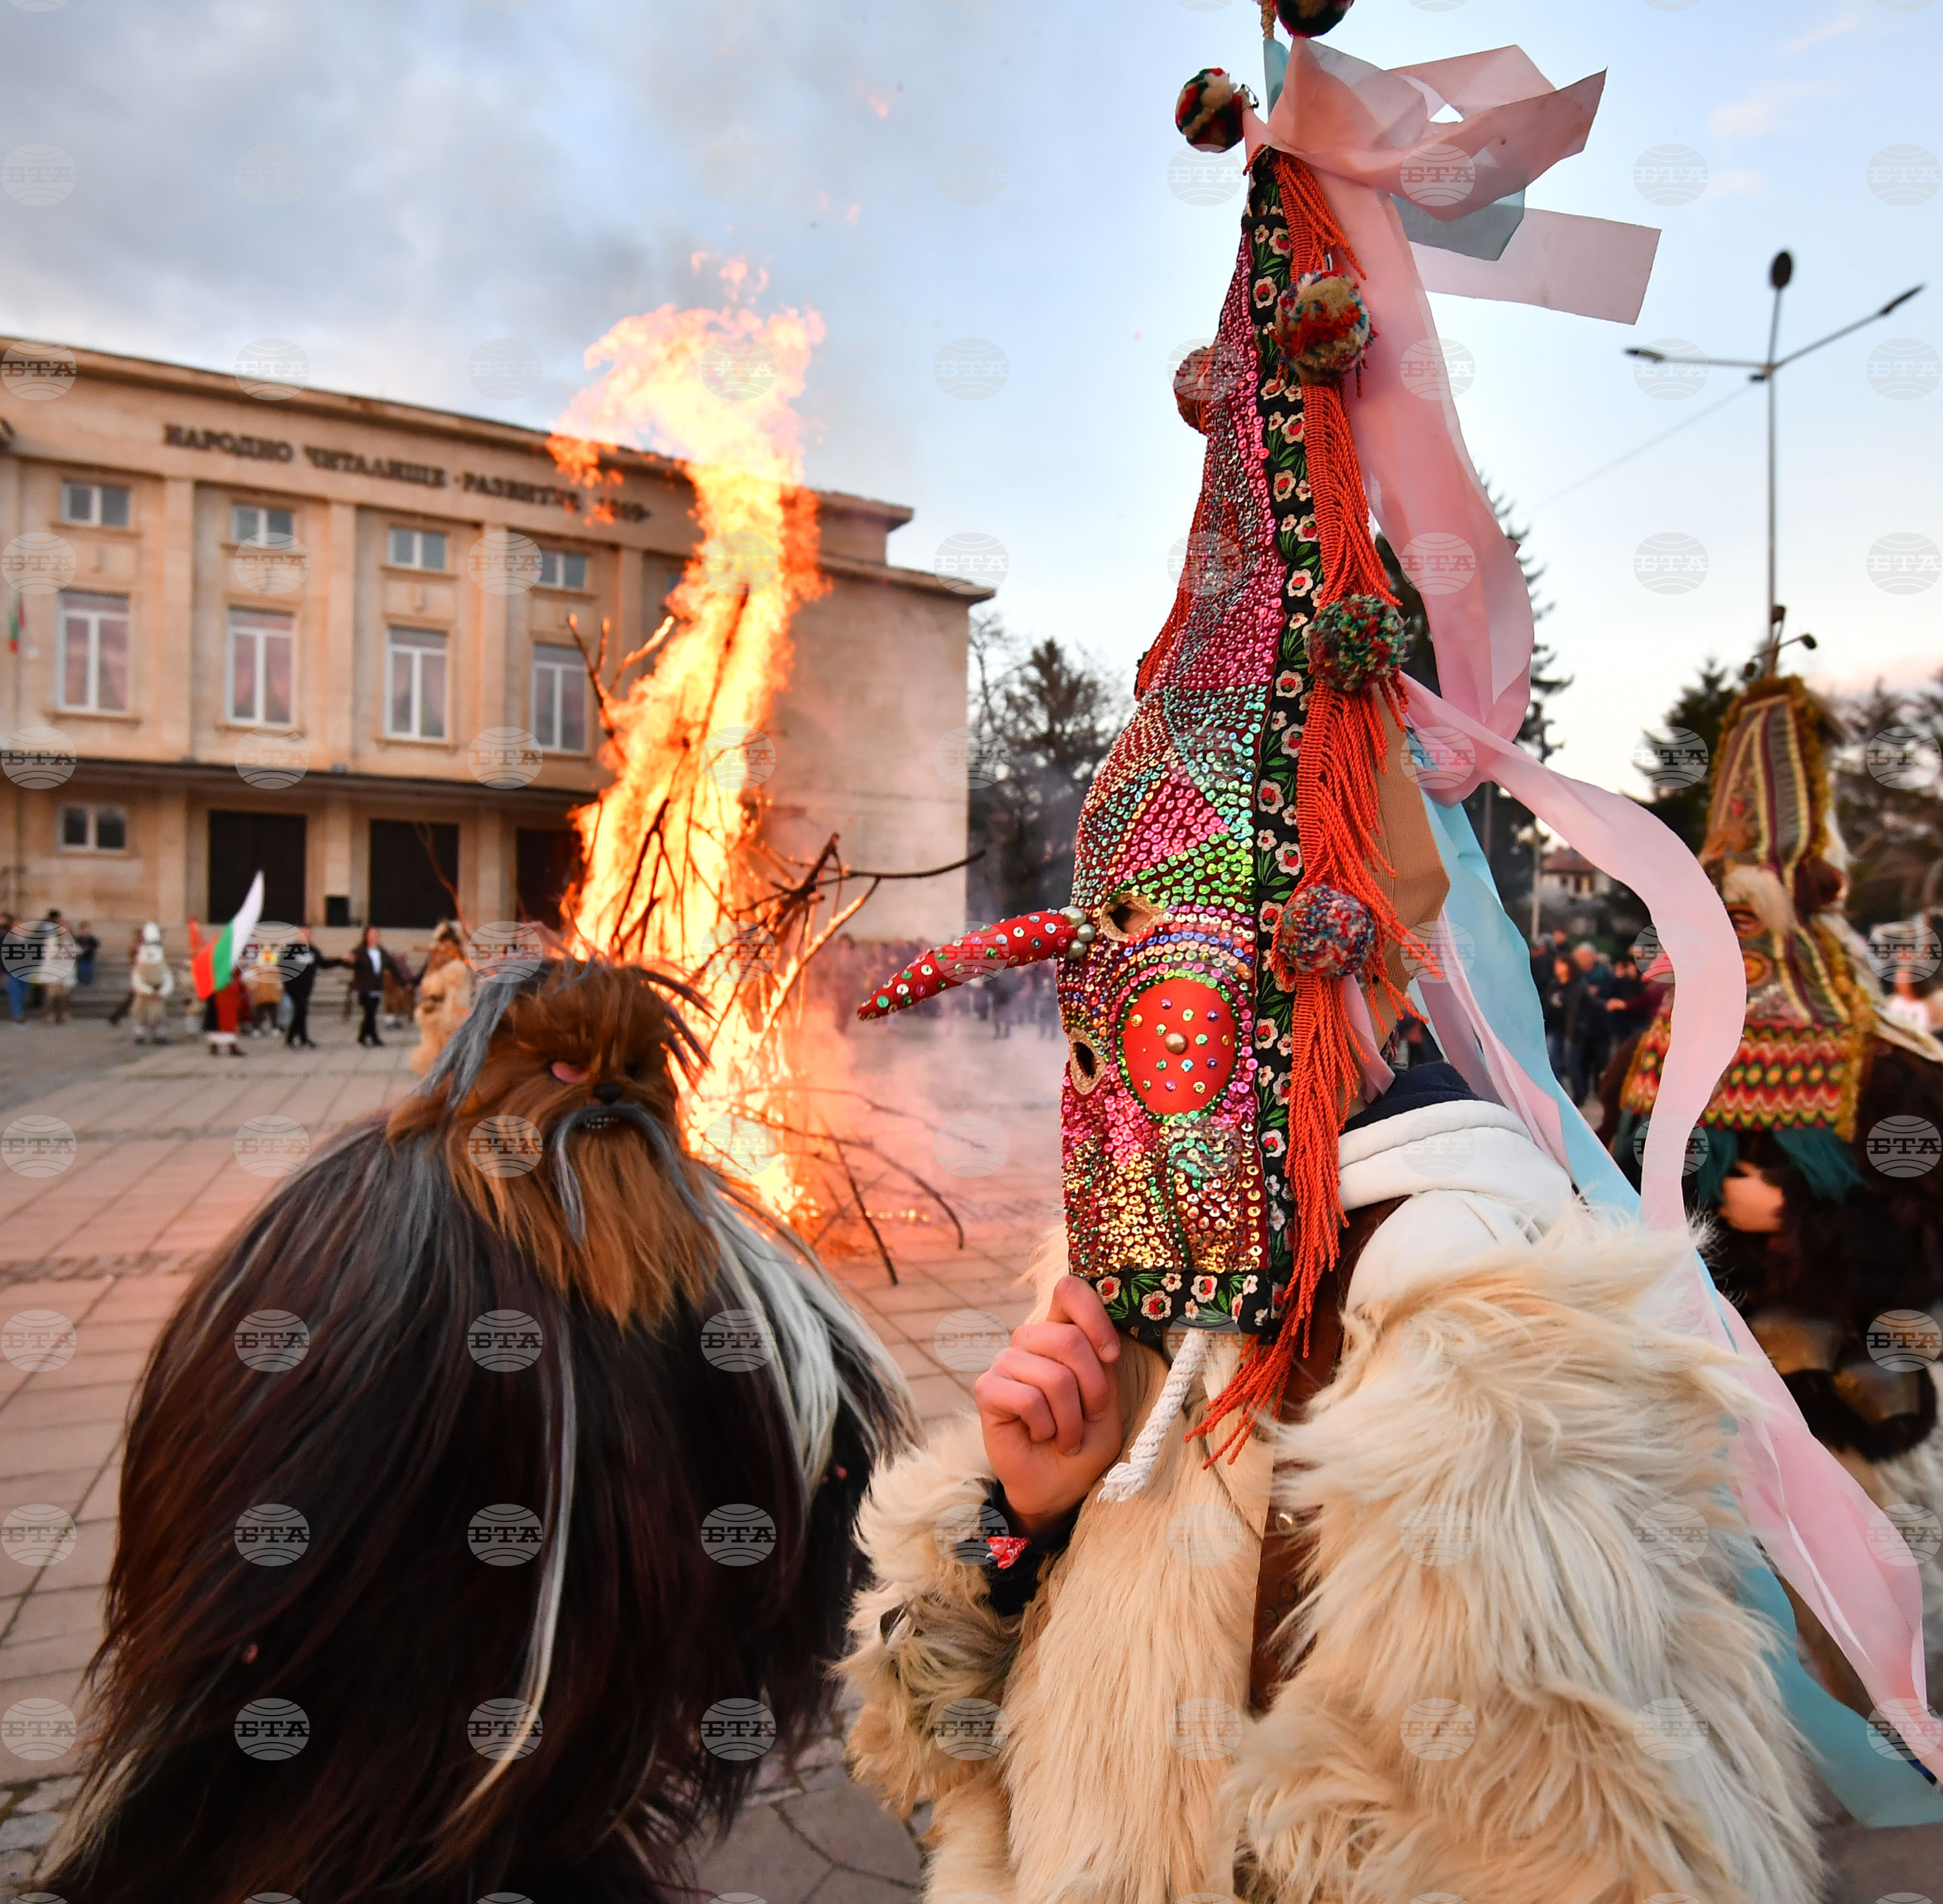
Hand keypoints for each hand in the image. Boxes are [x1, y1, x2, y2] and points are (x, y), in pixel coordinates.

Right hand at [974, 1277, 1122, 1536]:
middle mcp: (1030, 1340)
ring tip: (1067, 1436)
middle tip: (1090, 1418)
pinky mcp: (987, 1389)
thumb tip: (1104, 1341)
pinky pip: (1028, 1399)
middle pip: (1069, 1339)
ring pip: (1053, 1376)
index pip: (1069, 1289)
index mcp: (1060, 1332)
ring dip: (1071, 1418)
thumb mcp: (1106, 1400)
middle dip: (1093, 1389)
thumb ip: (1102, 1364)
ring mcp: (1005, 1362)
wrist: (1058, 1486)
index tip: (1110, 1356)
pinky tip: (1041, 1436)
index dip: (1094, 1315)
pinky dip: (1045, 1426)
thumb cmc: (1084, 1440)